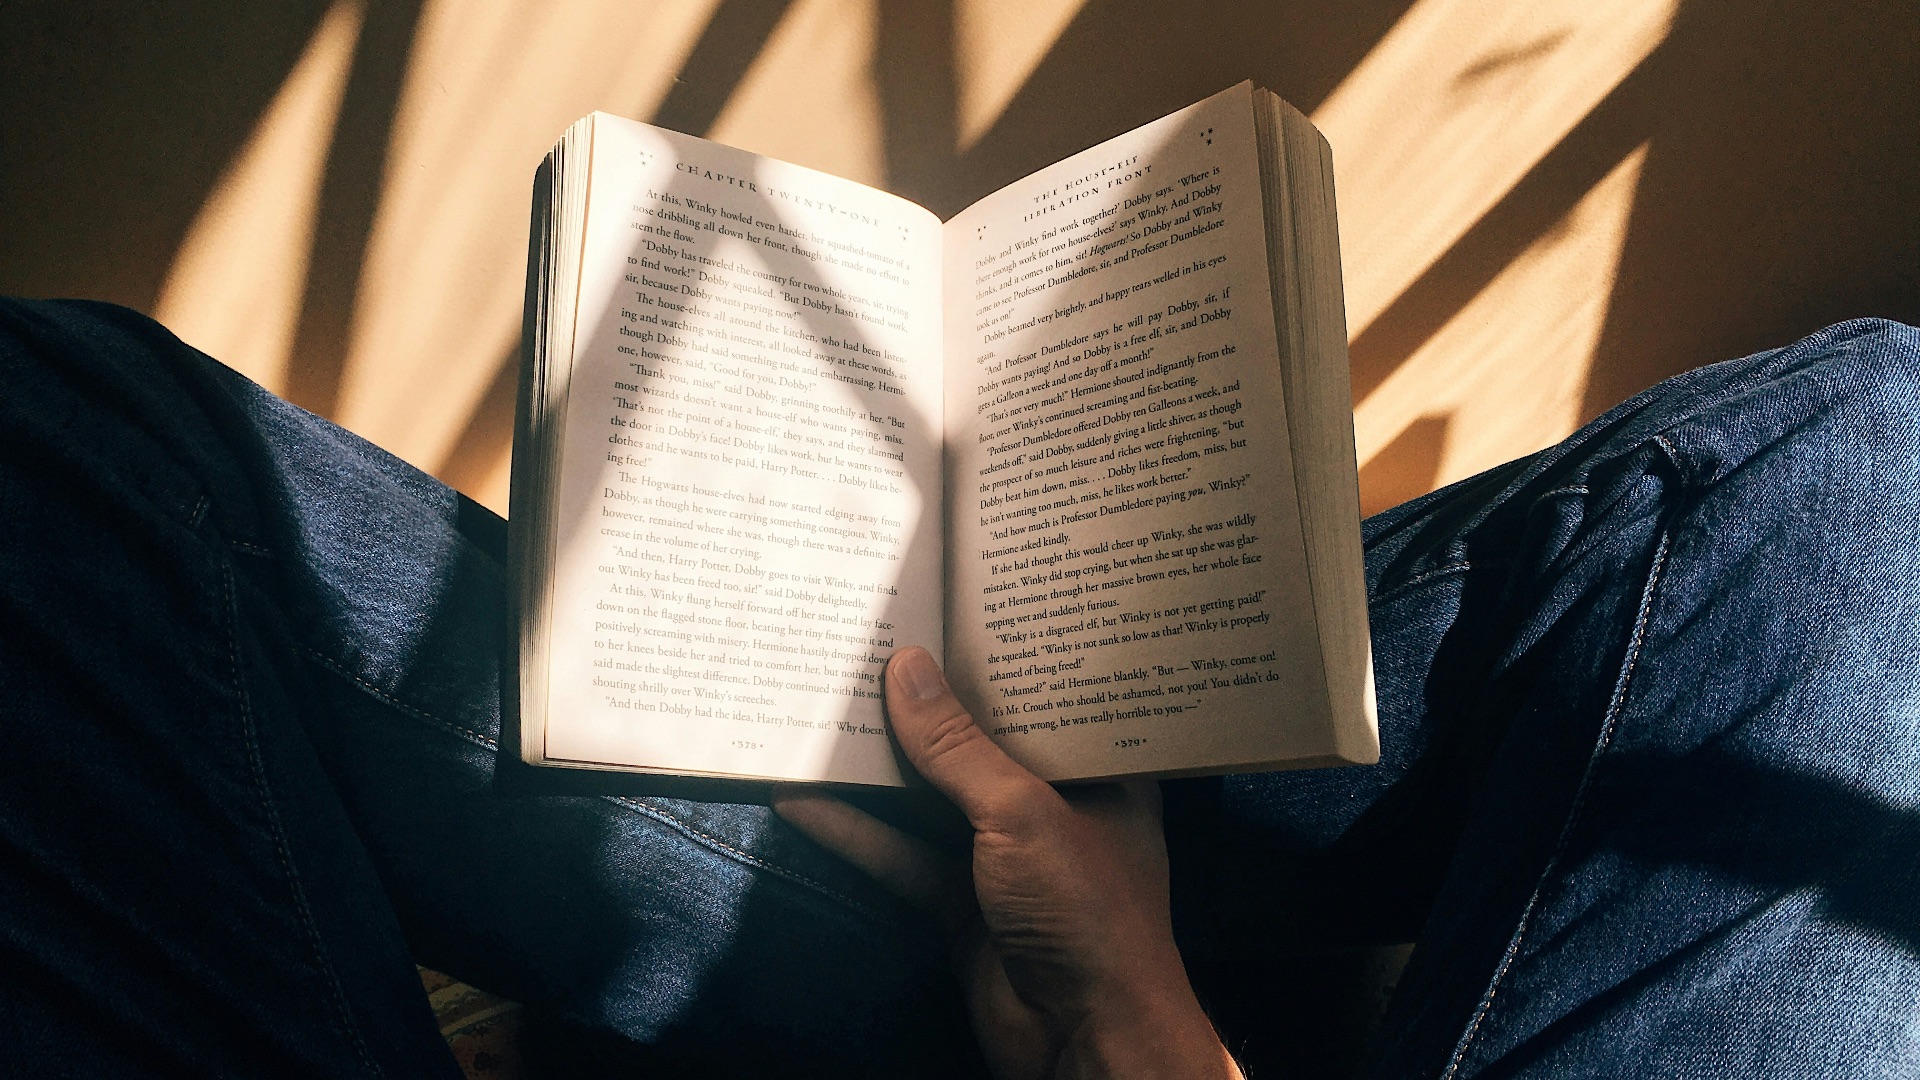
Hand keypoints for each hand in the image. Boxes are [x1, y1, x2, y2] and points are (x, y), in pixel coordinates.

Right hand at [773, 647, 1240, 1079]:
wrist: (1084, 1041)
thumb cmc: (1087, 912)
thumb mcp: (1023, 812)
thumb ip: (958, 747)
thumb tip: (904, 668)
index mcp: (1100, 770)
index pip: (1049, 697)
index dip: (1004, 654)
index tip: (951, 602)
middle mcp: (1055, 804)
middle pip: (979, 742)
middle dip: (927, 703)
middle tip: (871, 637)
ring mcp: (1002, 856)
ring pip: (930, 797)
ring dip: (879, 764)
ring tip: (822, 703)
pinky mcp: (958, 902)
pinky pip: (899, 853)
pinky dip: (854, 830)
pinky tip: (802, 797)